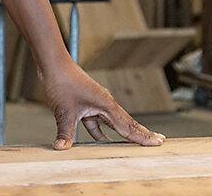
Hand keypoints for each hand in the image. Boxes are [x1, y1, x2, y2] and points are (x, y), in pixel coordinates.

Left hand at [41, 59, 165, 149]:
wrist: (53, 63)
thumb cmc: (62, 82)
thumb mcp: (64, 111)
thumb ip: (65, 131)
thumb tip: (61, 148)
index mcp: (106, 105)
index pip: (128, 126)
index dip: (143, 136)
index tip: (159, 142)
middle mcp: (104, 103)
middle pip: (126, 123)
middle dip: (140, 134)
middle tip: (159, 141)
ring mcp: (96, 102)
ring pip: (112, 122)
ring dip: (122, 133)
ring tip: (134, 143)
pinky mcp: (86, 103)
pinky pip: (97, 121)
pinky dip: (101, 131)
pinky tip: (102, 141)